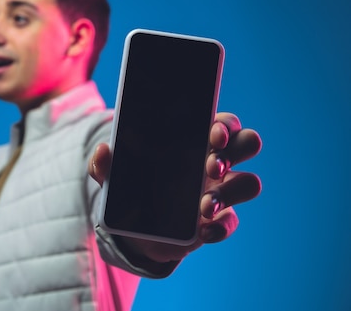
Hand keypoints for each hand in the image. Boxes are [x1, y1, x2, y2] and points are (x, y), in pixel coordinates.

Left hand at [89, 112, 261, 262]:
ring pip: (249, 182)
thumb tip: (103, 150)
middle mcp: (214, 160)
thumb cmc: (132, 185)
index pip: (222, 122)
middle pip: (247, 143)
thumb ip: (104, 163)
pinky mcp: (217, 220)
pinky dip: (221, 227)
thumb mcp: (114, 174)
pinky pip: (231, 221)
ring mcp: (221, 190)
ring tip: (204, 204)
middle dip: (236, 150)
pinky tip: (203, 230)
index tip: (213, 134)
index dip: (225, 125)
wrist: (134, 227)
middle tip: (211, 165)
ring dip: (232, 190)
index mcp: (194, 140)